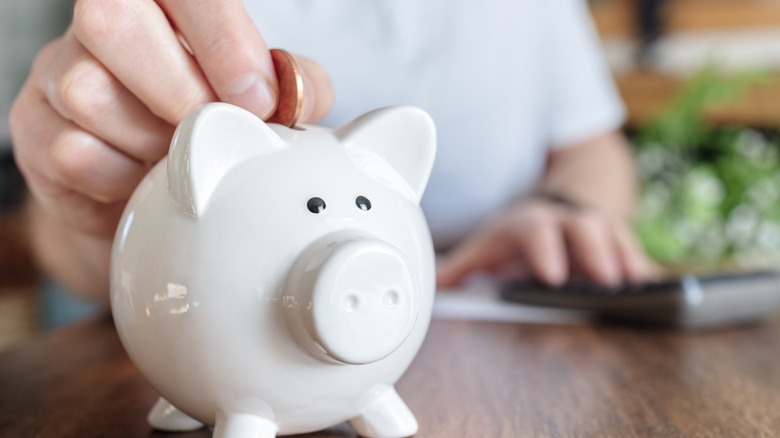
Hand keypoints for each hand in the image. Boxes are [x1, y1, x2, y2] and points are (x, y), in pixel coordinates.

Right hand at [9, 0, 332, 297]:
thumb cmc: (209, 133)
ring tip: (177, 159)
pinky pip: (72, 153)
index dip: (222, 38)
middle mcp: (103, 27)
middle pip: (112, 19)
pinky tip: (140, 182)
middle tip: (215, 132)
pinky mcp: (35, 131)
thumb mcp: (264, 104)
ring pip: (88, 92)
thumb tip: (299, 93)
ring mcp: (58, 75)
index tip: (259, 98)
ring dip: (151, 142)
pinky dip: (120, 178)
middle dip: (180, 89)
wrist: (146, 196)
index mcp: (164, 7)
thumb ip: (294, 88)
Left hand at [436, 197, 658, 287]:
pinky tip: (655, 286)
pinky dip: (646, 267)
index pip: (536, 230)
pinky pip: (636, 250)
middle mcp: (565, 221)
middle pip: (584, 225)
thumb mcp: (488, 246)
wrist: (553, 209)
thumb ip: (463, 267)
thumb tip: (432, 287)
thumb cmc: (517, 236)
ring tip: (640, 284)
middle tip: (606, 280)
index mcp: (530, 223)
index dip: (545, 249)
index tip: (552, 276)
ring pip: (617, 234)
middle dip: (597, 250)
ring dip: (628, 257)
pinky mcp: (619, 243)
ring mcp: (596, 230)